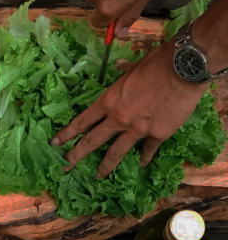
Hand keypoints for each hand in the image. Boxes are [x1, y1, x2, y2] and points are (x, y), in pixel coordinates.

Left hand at [51, 41, 207, 177]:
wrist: (184, 70)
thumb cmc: (157, 63)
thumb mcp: (134, 66)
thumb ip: (124, 73)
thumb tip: (119, 68)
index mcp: (109, 101)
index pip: (83, 121)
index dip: (68, 133)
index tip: (56, 143)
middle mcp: (119, 119)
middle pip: (93, 141)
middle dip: (77, 155)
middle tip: (66, 166)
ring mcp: (137, 130)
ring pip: (116, 152)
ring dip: (105, 166)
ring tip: (98, 176)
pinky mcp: (157, 135)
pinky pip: (147, 150)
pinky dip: (144, 158)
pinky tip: (141, 164)